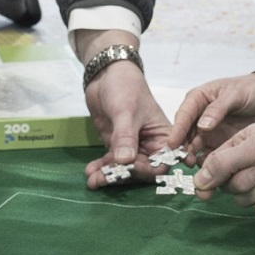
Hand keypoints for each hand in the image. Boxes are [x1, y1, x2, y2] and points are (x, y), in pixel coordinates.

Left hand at [80, 60, 171, 187]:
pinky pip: (111, 162)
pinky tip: (90, 172)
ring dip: (108, 175)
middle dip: (122, 176)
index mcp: (164, 137)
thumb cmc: (126, 87)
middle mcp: (151, 145)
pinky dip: (101, 168)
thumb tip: (126, 161)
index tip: (128, 169)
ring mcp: (132, 147)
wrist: (106, 74)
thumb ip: (126, 136)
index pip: (161, 162)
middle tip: (102, 179)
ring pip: (124, 169)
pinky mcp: (116, 146)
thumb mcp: (126, 111)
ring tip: (92, 180)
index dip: (146, 170)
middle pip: (140, 170)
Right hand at [168, 67, 254, 159]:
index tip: (172, 144)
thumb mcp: (235, 94)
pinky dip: (207, 163)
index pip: (184, 114)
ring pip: (195, 147)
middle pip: (186, 134)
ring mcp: (208, 132)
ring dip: (193, 157)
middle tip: (184, 161)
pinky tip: (209, 171)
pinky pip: (209, 155)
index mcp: (199, 99)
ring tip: (196, 168)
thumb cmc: (252, 89)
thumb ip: (218, 108)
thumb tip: (202, 125)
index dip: (177, 129)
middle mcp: (199, 116)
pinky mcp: (219, 144)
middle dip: (183, 148)